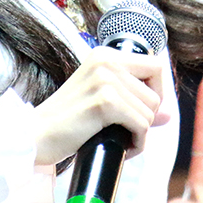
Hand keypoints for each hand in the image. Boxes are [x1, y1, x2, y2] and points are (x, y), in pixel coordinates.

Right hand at [29, 46, 166, 165]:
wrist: (34, 136)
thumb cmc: (65, 122)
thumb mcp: (101, 102)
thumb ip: (133, 101)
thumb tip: (168, 114)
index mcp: (104, 55)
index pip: (155, 66)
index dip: (157, 92)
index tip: (142, 111)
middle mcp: (105, 61)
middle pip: (156, 92)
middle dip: (147, 117)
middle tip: (125, 130)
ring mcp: (104, 79)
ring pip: (151, 110)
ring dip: (140, 133)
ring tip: (119, 139)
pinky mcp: (104, 102)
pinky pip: (141, 125)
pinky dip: (137, 143)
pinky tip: (121, 147)